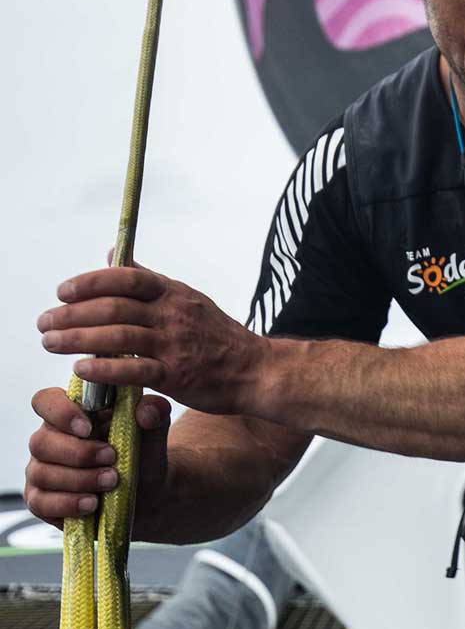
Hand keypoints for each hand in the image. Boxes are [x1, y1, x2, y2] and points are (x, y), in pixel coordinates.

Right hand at [25, 387, 170, 534]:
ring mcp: (42, 470)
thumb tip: (146, 409)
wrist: (148, 491)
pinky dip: (68, 504)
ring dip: (79, 479)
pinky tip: (92, 504)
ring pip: (42, 473)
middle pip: (41, 441)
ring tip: (111, 481)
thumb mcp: (154, 430)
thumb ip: (154, 411)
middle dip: (78, 452)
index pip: (46, 400)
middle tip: (111, 457)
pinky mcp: (41, 500)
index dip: (60, 412)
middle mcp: (50, 439)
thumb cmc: (142, 453)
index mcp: (72, 412)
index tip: (88, 427)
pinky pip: (41, 503)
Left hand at [36, 266, 269, 415]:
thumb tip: (111, 253)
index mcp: (174, 293)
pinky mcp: (177, 376)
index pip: (127, 278)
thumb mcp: (187, 298)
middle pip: (114, 307)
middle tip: (45, 323)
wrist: (255, 369)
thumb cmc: (217, 336)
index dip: (91, 282)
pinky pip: (134, 370)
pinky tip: (81, 370)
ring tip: (51, 344)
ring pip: (118, 336)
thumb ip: (148, 280)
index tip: (63, 291)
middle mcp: (173, 314)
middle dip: (72, 314)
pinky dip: (104, 369)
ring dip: (78, 339)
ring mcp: (175, 345)